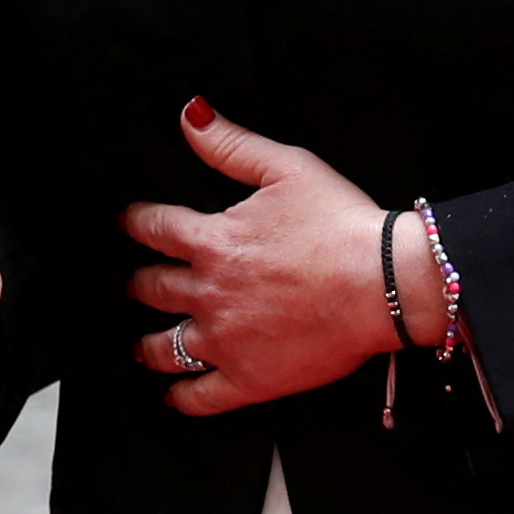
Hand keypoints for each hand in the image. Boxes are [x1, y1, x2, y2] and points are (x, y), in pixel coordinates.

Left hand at [123, 102, 423, 417]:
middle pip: (155, 288)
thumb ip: (230, 145)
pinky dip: (182, 398)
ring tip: (143, 346)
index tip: (131, 223)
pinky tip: (176, 396)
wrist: (382, 285)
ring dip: (150, 345)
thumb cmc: (341, 225)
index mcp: (213, 241)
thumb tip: (190, 116)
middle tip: (138, 284)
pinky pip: (202, 396)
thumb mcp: (286, 167)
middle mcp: (209, 292)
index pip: (155, 228)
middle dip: (142, 284)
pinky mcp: (249, 379)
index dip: (138, 223)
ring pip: (167, 346)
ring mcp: (226, 341)